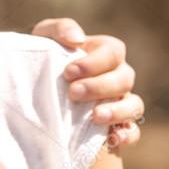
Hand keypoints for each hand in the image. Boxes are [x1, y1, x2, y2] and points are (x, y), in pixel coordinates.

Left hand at [31, 17, 143, 150]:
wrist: (34, 91)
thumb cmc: (43, 58)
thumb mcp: (45, 37)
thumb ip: (60, 29)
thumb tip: (76, 39)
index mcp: (105, 53)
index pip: (113, 52)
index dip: (95, 62)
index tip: (68, 72)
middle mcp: (118, 76)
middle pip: (124, 79)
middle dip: (100, 86)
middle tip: (73, 93)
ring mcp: (121, 101)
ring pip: (134, 105)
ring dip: (118, 111)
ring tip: (96, 116)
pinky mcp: (117, 125)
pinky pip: (133, 131)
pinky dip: (127, 135)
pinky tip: (112, 140)